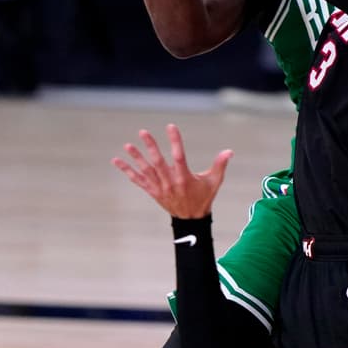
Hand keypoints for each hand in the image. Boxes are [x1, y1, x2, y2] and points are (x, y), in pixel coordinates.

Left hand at [112, 124, 232, 219]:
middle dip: (150, 146)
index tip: (171, 126)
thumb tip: (229, 151)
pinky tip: (117, 161)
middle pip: (158, 162)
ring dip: (136, 158)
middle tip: (143, 132)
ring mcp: (160, 188)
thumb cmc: (204, 197)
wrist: (191, 220)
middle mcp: (170, 182)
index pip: (179, 156)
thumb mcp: (214, 182)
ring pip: (146, 170)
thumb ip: (220, 165)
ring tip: (127, 145)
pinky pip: (138, 181)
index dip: (175, 141)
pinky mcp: (153, 192)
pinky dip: (128, 171)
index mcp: (185, 178)